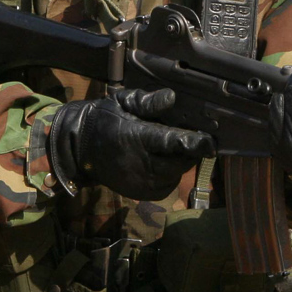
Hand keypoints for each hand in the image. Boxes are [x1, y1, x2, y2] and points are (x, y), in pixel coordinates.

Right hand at [47, 88, 214, 200]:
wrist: (80, 148)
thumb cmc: (104, 119)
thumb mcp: (122, 102)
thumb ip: (148, 102)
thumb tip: (172, 98)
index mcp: (136, 138)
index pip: (171, 142)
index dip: (194, 142)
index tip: (212, 141)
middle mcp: (141, 164)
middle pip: (180, 160)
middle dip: (189, 149)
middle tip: (188, 136)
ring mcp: (142, 182)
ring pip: (176, 173)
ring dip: (180, 161)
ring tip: (168, 147)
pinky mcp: (143, 193)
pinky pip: (169, 184)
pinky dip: (171, 172)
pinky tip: (161, 160)